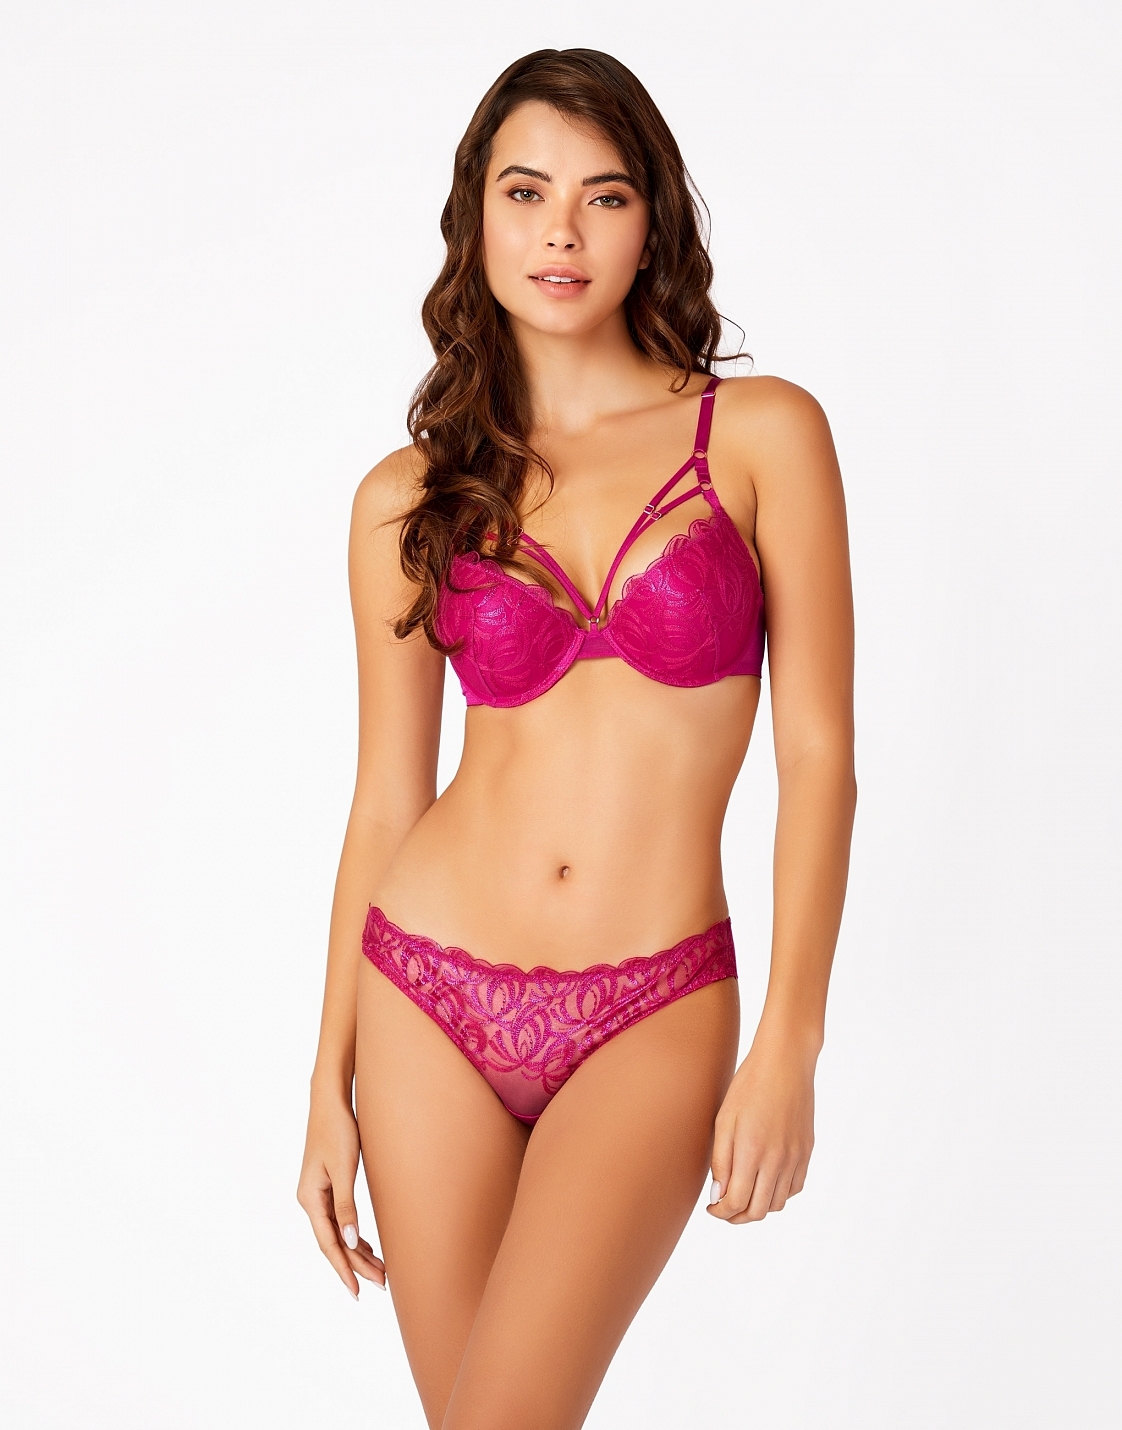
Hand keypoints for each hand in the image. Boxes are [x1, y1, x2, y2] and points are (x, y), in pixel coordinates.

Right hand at [297, 1091, 386, 1296]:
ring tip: (380, 1271)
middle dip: (357, 1264)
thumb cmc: (337, 1130)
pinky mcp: (327, 1185)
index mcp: (310, 1198)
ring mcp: (318, 1193)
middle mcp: (310, 1200)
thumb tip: (351, 1242)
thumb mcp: (344, 1168)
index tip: (357, 1291)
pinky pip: (339, 1220)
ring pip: (338, 1232)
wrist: (330, 1101)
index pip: (328, 1244)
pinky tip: (367, 1245)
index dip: (343, 1269)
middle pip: (334, 1242)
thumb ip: (346, 1206)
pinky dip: (353, 1235)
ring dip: (357, 1251)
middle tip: (382, 1284)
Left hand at [706, 1030, 816, 1223]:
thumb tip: (719, 1195)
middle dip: (737, 1216)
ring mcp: (795, 1157)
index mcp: (751, 1151)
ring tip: (743, 1194)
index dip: (720, 1213)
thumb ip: (720, 1161)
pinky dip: (779, 1194)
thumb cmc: (749, 1085)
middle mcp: (776, 1160)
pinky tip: (765, 1181)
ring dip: (758, 1206)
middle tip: (724, 1208)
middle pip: (758, 1211)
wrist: (785, 1062)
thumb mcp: (724, 1119)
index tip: (712, 1208)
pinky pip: (794, 1188)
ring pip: (777, 1203)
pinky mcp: (806, 1151)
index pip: (735, 1202)